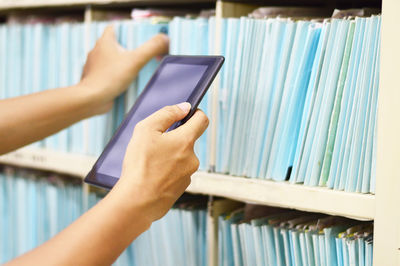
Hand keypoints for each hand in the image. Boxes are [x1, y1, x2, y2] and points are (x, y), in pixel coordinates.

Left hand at [80, 25, 168, 113]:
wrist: (92, 98)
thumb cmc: (110, 77)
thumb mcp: (136, 60)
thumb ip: (151, 48)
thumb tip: (165, 39)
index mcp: (104, 42)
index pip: (113, 29)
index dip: (124, 31)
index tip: (134, 37)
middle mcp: (96, 52)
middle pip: (112, 45)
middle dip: (124, 49)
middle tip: (137, 55)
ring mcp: (94, 66)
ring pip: (108, 60)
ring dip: (119, 63)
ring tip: (132, 70)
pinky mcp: (94, 79)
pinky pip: (106, 74)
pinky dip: (114, 76)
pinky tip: (122, 83)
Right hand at [113, 103, 208, 221]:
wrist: (137, 202)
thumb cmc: (140, 165)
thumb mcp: (146, 129)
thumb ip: (167, 114)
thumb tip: (184, 107)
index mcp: (186, 141)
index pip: (202, 120)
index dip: (196, 113)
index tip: (186, 113)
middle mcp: (192, 158)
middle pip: (188, 140)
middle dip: (174, 138)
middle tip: (154, 143)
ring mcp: (188, 175)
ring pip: (180, 158)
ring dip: (169, 156)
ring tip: (149, 162)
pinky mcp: (181, 189)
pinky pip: (176, 173)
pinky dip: (166, 171)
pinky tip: (151, 175)